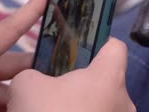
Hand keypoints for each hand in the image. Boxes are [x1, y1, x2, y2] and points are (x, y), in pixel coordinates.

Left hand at [0, 0, 48, 111]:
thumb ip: (11, 102)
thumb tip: (33, 97)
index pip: (6, 30)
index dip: (30, 12)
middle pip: (13, 65)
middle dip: (35, 75)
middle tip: (61, 81)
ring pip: (7, 88)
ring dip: (22, 97)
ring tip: (40, 101)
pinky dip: (8, 107)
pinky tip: (22, 108)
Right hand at [7, 38, 135, 111]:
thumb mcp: (26, 85)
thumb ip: (33, 73)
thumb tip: (36, 79)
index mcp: (108, 77)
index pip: (115, 46)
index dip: (96, 43)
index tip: (75, 50)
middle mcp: (122, 101)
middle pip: (103, 79)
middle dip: (78, 81)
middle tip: (51, 87)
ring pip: (98, 105)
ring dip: (77, 105)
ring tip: (49, 109)